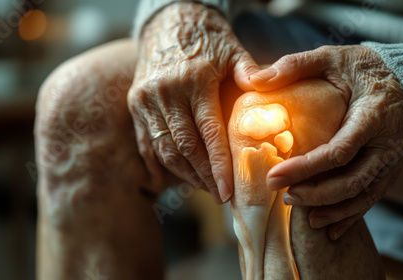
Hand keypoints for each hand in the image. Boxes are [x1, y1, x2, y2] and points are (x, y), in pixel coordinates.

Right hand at [127, 3, 258, 202]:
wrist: (169, 20)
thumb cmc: (207, 37)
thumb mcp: (232, 49)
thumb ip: (250, 72)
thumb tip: (267, 92)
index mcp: (193, 80)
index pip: (208, 133)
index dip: (217, 166)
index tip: (227, 191)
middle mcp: (166, 92)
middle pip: (184, 147)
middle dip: (203, 177)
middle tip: (220, 196)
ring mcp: (146, 99)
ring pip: (164, 149)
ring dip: (183, 174)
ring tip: (203, 188)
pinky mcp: (136, 103)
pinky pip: (146, 142)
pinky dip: (160, 163)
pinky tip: (175, 177)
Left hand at [251, 45, 402, 239]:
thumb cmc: (367, 69)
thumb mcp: (333, 58)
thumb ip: (296, 65)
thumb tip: (255, 80)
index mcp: (372, 116)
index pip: (338, 152)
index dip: (305, 168)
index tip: (274, 176)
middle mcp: (387, 144)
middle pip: (352, 181)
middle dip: (316, 194)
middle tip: (284, 196)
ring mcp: (393, 161)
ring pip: (364, 195)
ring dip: (332, 210)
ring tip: (303, 216)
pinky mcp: (392, 170)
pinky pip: (373, 198)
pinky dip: (351, 216)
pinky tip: (330, 229)